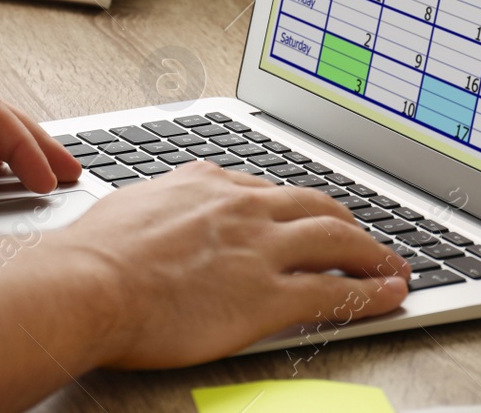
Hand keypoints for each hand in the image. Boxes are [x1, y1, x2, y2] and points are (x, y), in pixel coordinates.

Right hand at [58, 162, 409, 367]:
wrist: (89, 284)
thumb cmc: (93, 256)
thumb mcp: (129, 209)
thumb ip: (157, 207)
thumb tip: (155, 214)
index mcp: (204, 184)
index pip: (265, 190)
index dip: (292, 207)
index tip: (302, 216)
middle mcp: (240, 207)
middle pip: (314, 205)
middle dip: (346, 220)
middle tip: (362, 237)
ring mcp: (259, 249)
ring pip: (337, 239)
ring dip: (372, 253)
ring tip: (391, 266)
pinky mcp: (269, 295)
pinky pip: (335, 291)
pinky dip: (371, 293)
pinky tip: (389, 296)